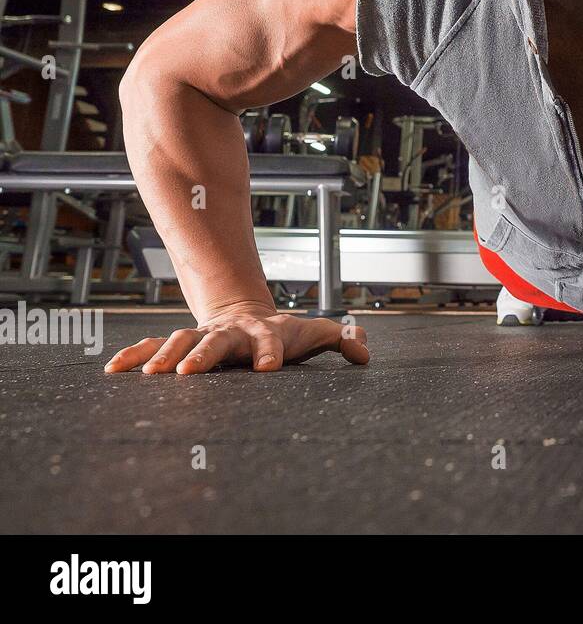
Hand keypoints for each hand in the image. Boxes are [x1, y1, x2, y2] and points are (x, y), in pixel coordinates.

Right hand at [104, 299, 369, 373]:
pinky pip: (153, 347)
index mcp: (264, 332)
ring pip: (181, 341)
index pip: (270, 341)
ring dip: (165, 355)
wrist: (245, 311)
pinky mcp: (181, 344)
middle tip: (189, 372)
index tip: (269, 368)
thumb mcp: (314, 333)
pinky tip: (114, 370)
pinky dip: (135, 356)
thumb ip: (341, 339)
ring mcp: (203, 335)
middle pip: (217, 341)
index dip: (271, 352)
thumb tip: (365, 353)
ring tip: (153, 374)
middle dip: (204, 355)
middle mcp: (230, 333)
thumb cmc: (283, 331)